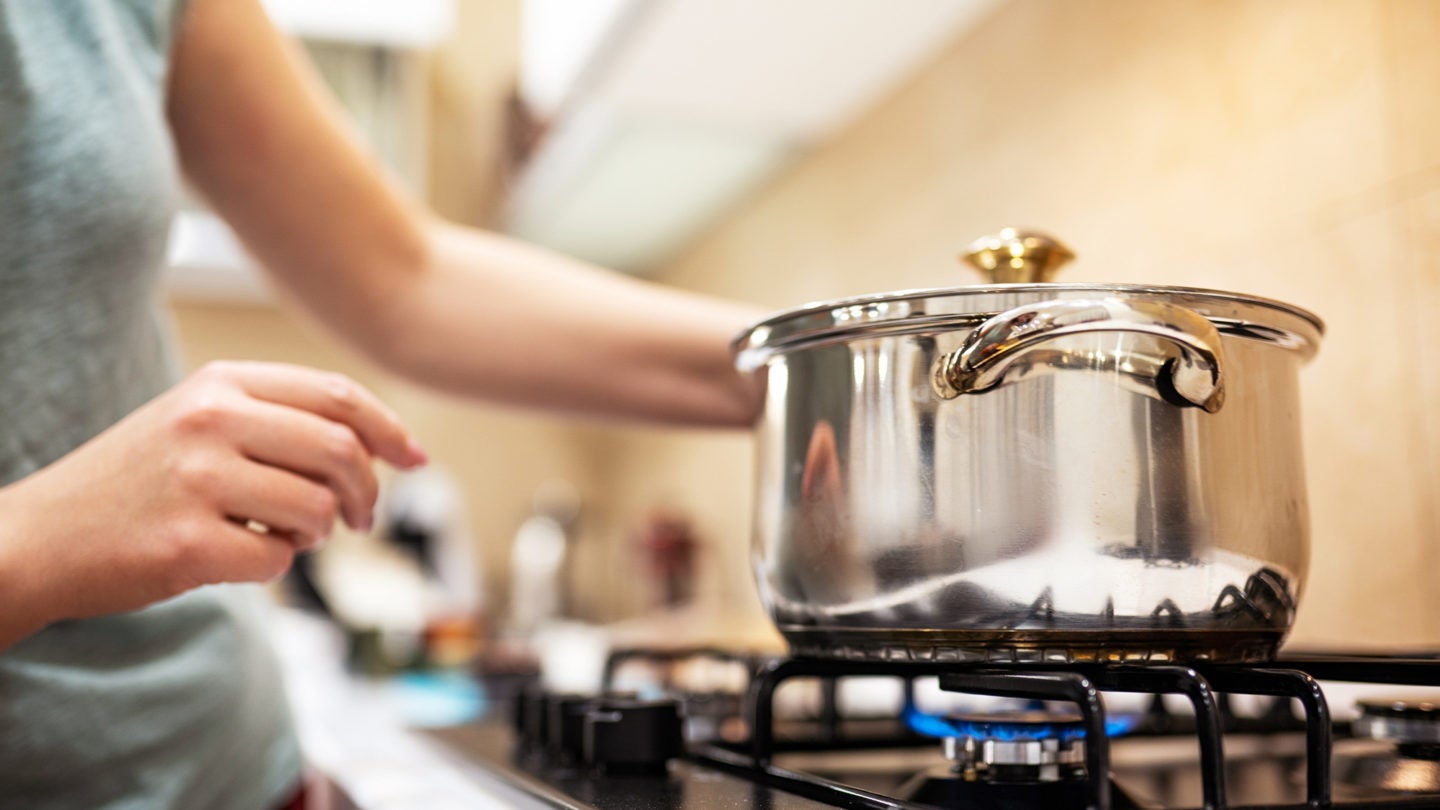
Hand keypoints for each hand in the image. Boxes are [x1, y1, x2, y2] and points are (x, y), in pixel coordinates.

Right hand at [0, 361, 425, 641]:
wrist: (41, 537)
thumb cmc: (139, 482)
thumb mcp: (199, 420)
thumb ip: (279, 419)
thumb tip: (382, 444)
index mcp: (220, 383)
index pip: (336, 395)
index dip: (388, 430)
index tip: (414, 458)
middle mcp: (210, 420)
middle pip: (340, 451)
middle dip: (366, 492)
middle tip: (360, 517)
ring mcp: (197, 480)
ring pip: (317, 508)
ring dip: (315, 532)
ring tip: (281, 533)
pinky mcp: (187, 542)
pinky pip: (278, 559)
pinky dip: (271, 565)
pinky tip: (234, 555)